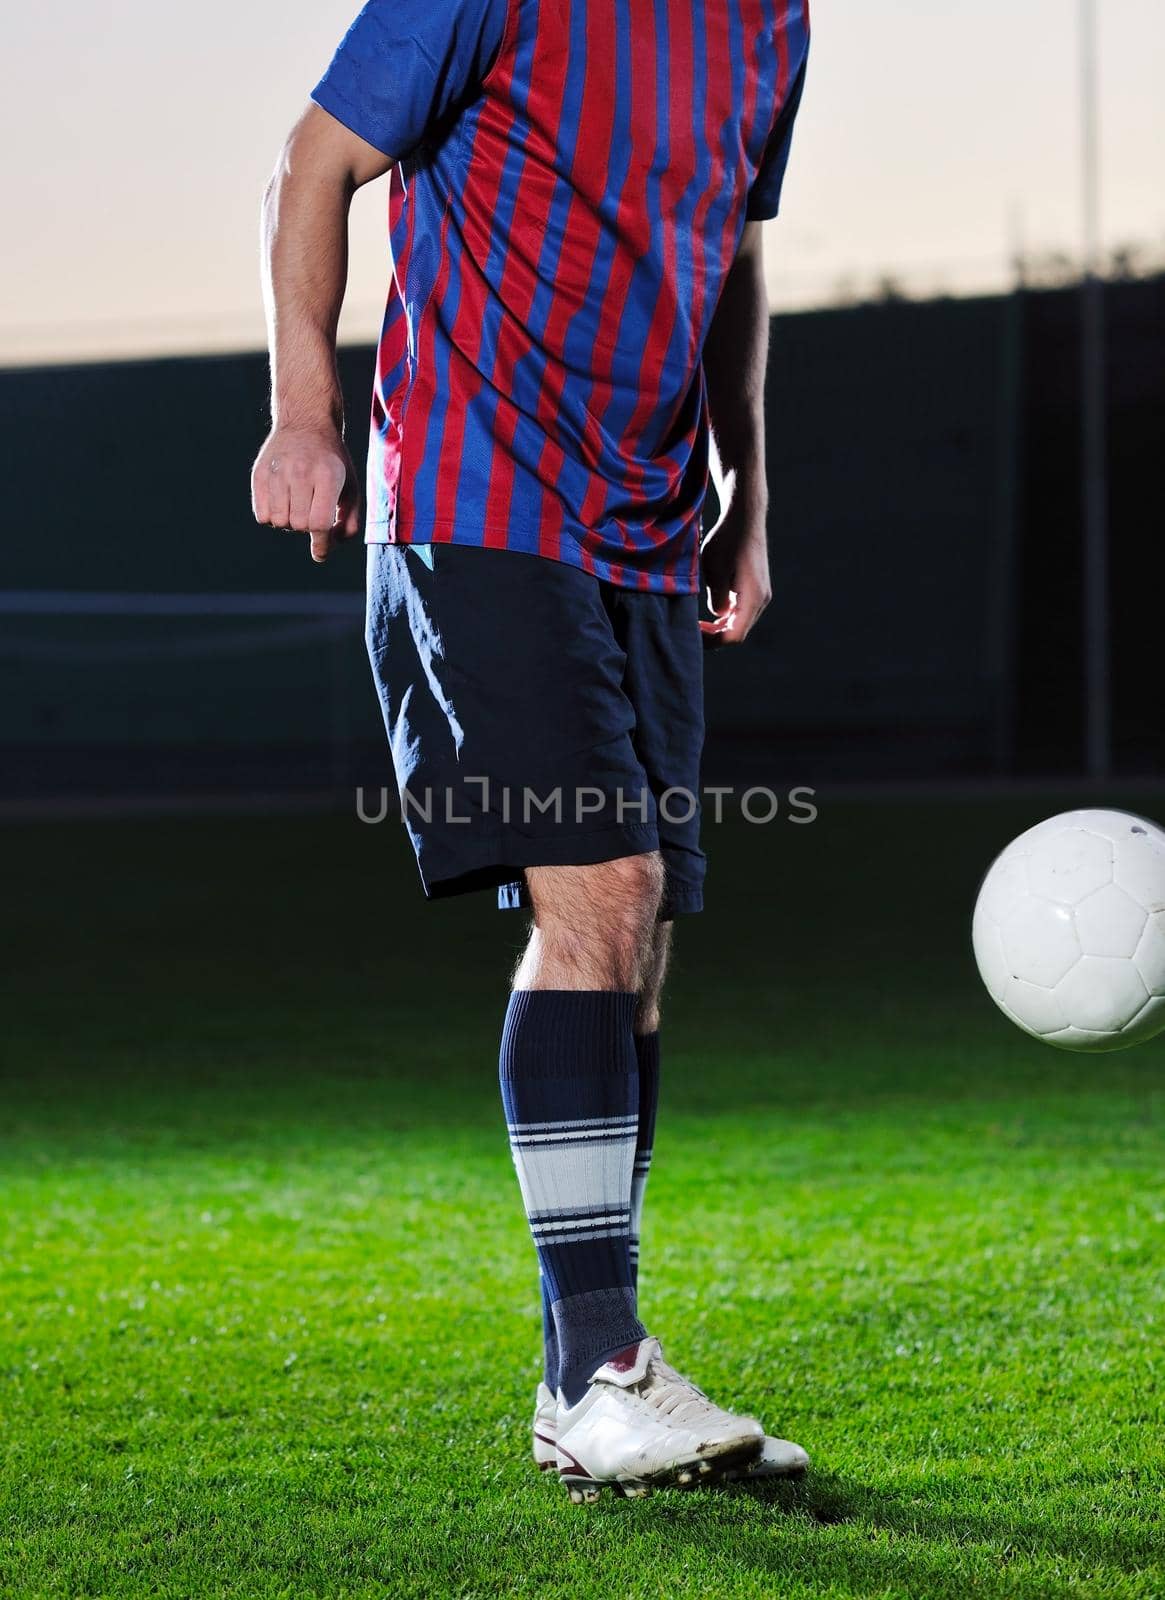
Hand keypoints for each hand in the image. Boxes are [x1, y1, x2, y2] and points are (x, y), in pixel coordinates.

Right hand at [251, 424, 360, 562]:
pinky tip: (281, 502)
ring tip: (296, 504)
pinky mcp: (259, 474)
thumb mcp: (351, 487)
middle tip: (310, 510)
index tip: (320, 551)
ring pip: (278, 522)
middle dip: (306, 527)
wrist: (306, 423)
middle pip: (298, 525)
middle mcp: (300, 472)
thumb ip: (349, 522)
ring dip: (288, 522)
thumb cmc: (332, 462)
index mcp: (328, 475)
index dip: (321, 542)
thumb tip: (325, 550)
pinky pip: (261, 515)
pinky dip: (271, 517)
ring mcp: (277, 472)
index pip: (319, 523)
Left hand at [699, 506, 771, 648]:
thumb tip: (718, 615)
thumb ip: (716, 597)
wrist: (744, 516)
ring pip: (739, 622)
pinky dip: (725, 616)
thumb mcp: (714, 568)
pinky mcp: (756, 588)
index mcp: (753, 597)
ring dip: (719, 626)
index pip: (734, 635)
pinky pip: (741, 611)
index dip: (711, 641)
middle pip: (737, 632)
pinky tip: (709, 611)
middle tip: (691, 630)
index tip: (693, 632)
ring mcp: (761, 594)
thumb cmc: (728, 538)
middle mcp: (761, 599)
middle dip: (714, 636)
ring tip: (697, 622)